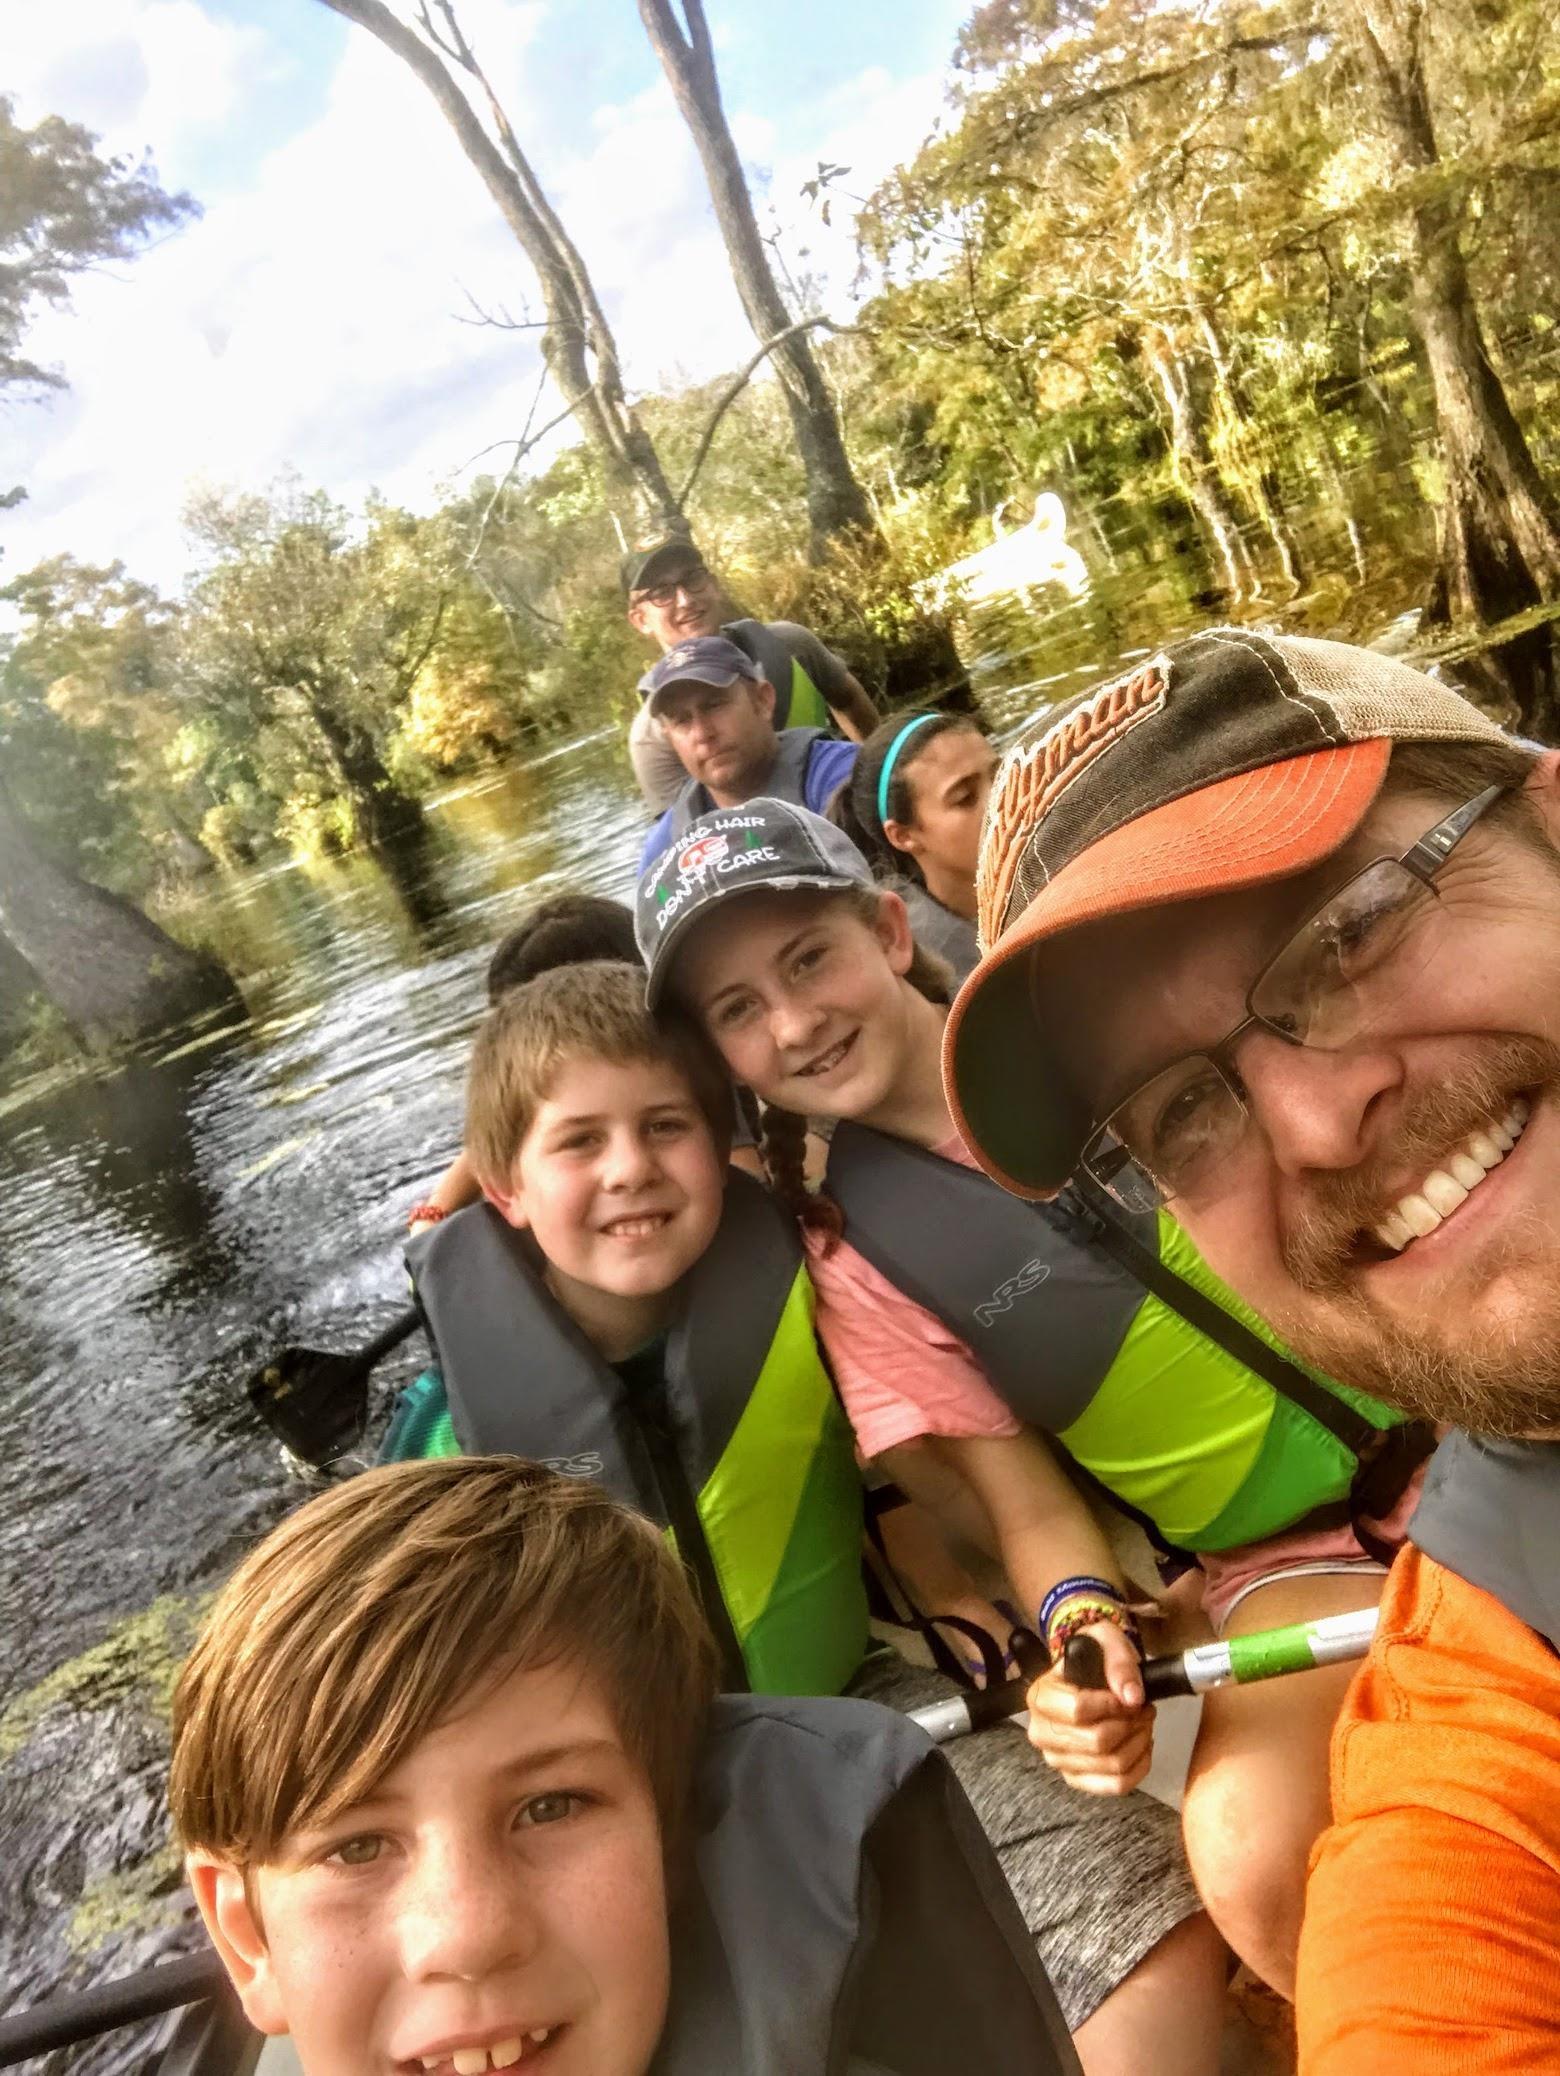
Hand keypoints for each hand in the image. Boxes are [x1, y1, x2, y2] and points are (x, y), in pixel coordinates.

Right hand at [1024, 1621, 1152, 1795]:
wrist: (1088, 1675)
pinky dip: (1139, 1767)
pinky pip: (1117, 1785)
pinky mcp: (1077, 1779)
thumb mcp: (1105, 1640)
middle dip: (1131, 1724)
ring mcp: (1058, 1760)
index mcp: (1040, 1696)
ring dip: (1139, 1743)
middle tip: (1144, 1709)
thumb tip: (1132, 1697)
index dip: (1113, 1705)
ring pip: (1112, 1765)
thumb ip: (1119, 1662)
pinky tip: (1142, 1745)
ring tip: (1144, 1722)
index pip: (1079, 1711)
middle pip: (1098, 1742)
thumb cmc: (1094, 1658)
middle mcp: (1041, 1732)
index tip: (1129, 1695)